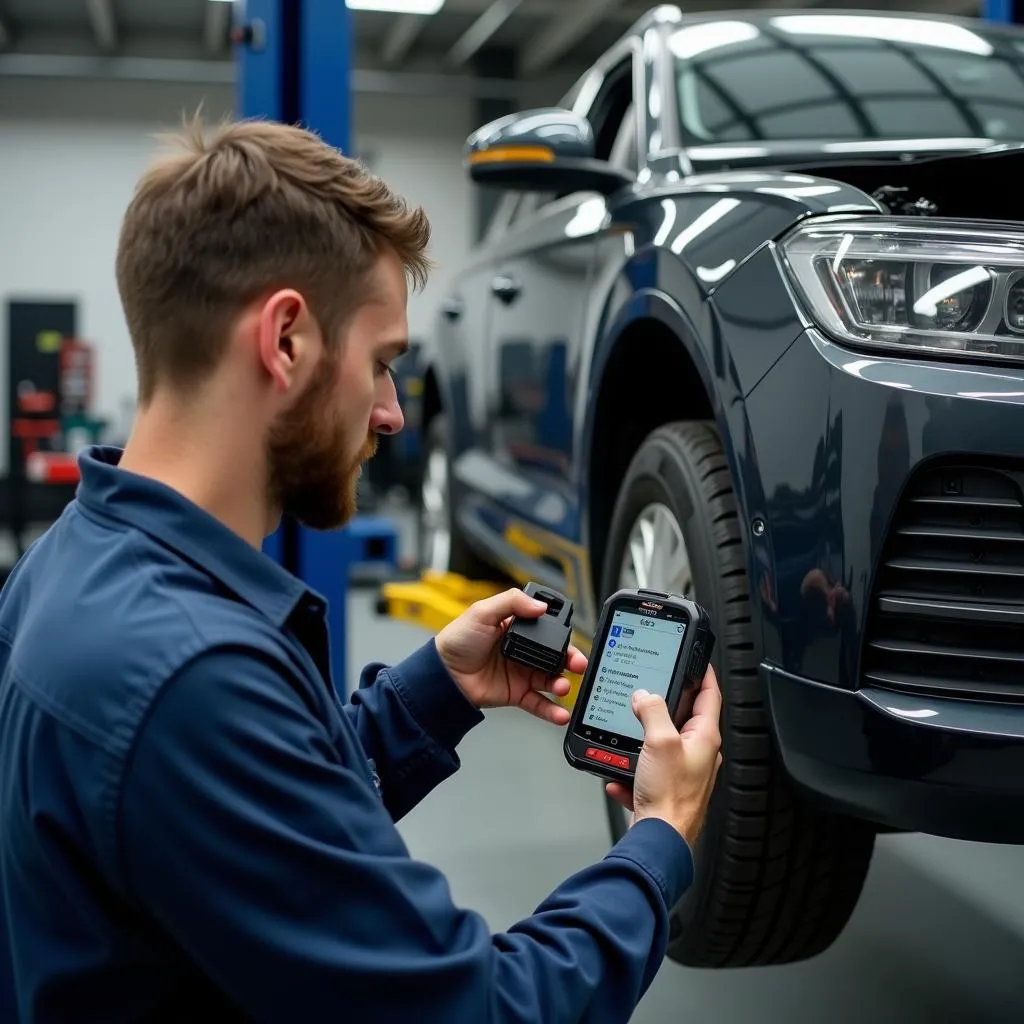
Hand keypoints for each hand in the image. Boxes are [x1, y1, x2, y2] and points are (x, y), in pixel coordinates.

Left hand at [436, 587, 588, 725]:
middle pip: (555, 655)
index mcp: (516, 627)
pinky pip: (539, 703)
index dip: (561, 633)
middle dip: (571, 660)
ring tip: (563, 686)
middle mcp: (523, 650)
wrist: (442, 676)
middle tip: (578, 664)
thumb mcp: (481, 612)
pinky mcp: (516, 693)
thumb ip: (511, 602)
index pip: (547, 629)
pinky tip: (561, 713)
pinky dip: (552, 710)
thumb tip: (539, 605)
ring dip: (562, 683)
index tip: (570, 638)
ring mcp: (521, 673)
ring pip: (550, 679)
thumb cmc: (456, 641)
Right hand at [606, 666, 722, 848]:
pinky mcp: (668, 788)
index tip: (697, 660)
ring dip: (644, 739)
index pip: (710, 696)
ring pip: (663, 744)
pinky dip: (633, 770)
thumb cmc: (669, 796)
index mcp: (705, 738)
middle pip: (685, 719)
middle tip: (651, 692)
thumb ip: (653, 712)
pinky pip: (648, 770)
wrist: (660, 839)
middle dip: (666, 705)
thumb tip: (646, 696)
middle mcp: (699, 754)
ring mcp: (684, 772)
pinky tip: (621, 777)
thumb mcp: (659, 742)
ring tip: (628, 736)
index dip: (704, 674)